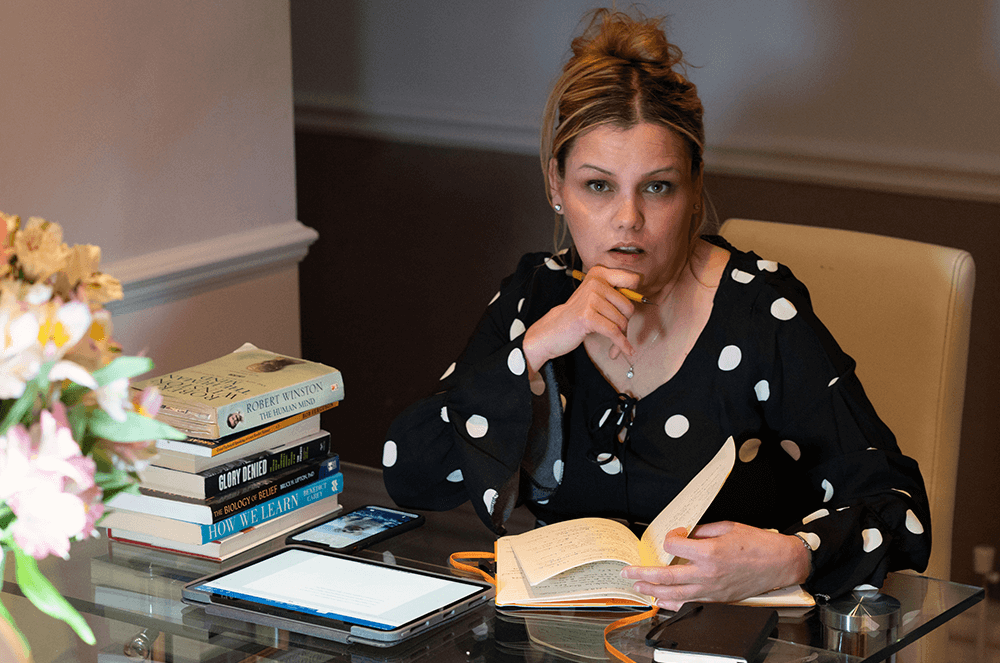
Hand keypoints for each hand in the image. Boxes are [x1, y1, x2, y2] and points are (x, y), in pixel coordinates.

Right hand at [522, 266, 640, 376]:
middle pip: (628, 306)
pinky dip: (621, 344)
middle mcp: (596, 282)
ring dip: (620, 336)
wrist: (552, 330)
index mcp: (599, 274)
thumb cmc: (577, 316)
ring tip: (613, 340)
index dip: (636, 295)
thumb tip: (644, 300)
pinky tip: (626, 350)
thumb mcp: (596, 298)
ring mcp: (591, 299)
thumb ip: (616, 296)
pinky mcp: (588, 316)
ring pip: (621, 321)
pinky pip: (614, 333)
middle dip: (625, 322)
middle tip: (616, 330)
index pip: (633, 280)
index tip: (631, 307)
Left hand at [621, 522, 810, 609]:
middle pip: (666, 576)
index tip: (674, 535)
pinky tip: (660, 600)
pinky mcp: (718, 599)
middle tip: (627, 571)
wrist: (780, 563)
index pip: (673, 546)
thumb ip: (702, 532)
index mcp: (709, 552)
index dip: (670, 538)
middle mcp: (708, 573)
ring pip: (674, 593)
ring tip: (638, 586)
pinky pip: (689, 603)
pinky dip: (672, 603)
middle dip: (643, 573)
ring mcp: (712, 589)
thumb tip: (685, 536)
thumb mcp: (727, 528)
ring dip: (652, 590)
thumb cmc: (758, 544)